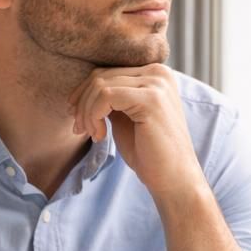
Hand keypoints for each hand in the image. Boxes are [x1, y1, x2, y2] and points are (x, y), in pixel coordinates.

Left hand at [67, 64, 205, 201]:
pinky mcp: (151, 99)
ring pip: (100, 86)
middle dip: (82, 104)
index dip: (84, 94)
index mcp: (154, 73)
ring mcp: (156, 83)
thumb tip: (81, 90)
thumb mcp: (124, 117)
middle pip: (100, 76)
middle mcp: (158, 72)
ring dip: (87, 113)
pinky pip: (106, 96)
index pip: (106, 72)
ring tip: (93, 135)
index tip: (77, 118)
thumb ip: (110, 99)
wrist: (173, 178)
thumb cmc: (147, 151)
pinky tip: (100, 135)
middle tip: (79, 129)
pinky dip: (94, 116)